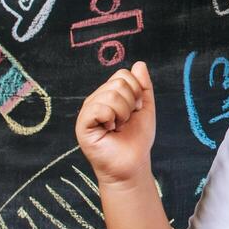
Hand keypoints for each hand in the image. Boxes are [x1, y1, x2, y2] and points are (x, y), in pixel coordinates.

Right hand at [76, 62, 155, 187]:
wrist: (132, 164)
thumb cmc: (137, 138)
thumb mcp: (145, 108)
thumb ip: (143, 86)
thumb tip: (139, 64)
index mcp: (108, 95)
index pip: (123, 75)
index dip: (136, 92)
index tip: (135, 110)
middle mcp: (96, 100)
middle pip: (118, 82)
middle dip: (130, 103)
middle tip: (125, 121)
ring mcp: (88, 111)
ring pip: (111, 94)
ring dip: (122, 113)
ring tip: (118, 126)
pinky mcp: (82, 124)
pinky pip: (99, 107)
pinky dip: (111, 118)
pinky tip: (109, 130)